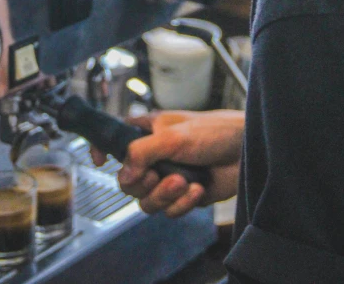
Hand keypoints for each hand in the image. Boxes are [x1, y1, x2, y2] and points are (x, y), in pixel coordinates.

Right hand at [91, 110, 243, 217]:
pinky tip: (197, 189)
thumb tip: (121, 176)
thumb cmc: (214, 132)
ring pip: (146, 201)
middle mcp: (154, 155)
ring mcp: (167, 177)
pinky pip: (168, 211)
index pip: (115, 139)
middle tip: (158, 174)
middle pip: (127, 181)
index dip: (102, 149)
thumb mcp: (173, 137)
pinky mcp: (183, 196)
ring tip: (182, 182)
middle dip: (143, 182)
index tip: (98, 159)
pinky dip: (182, 203)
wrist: (245, 153)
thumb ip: (141, 153)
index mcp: (148, 131)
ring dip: (164, 195)